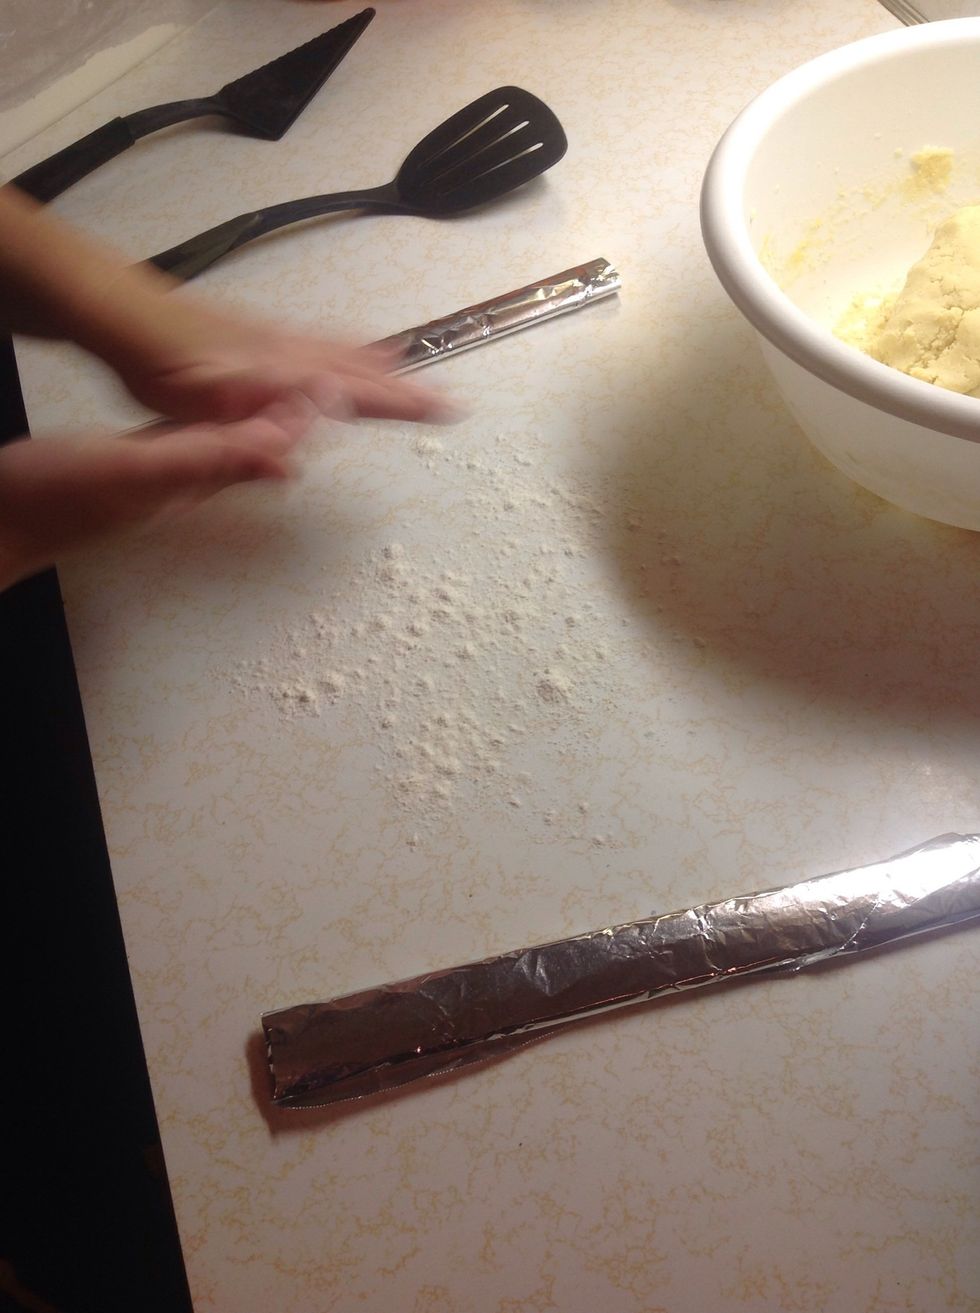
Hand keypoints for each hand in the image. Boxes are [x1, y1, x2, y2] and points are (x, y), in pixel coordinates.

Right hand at [0, 392, 313, 590]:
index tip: (334, 388)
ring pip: (223, 447)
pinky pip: (184, 443)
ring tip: (288, 402)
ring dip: (257, 425)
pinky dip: (208, 424)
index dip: (298, 417)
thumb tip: (280, 452)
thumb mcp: (133, 469)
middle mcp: (181, 481)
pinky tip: (205, 416)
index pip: (262, 445)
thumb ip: (207, 456)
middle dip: (290, 423)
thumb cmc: (51, 500)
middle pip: (253, 449)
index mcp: (190, 479)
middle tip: (329, 392)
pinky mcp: (124, 466)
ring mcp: (154, 476)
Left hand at [102, 292, 453, 427]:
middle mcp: (287, 349)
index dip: (401, 403)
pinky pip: (316, 339)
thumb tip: (306, 442)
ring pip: (339, 350)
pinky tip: (342, 350)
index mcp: (281, 371)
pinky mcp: (256, 331)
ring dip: (377, 365)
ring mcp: (273, 336)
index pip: (354, 391)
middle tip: (447, 400)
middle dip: (404, 387)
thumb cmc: (156, 364)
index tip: (445, 409)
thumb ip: (251, 427)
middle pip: (359, 369)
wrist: (119, 310)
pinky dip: (343, 347)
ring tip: (410, 370)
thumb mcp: (199, 408)